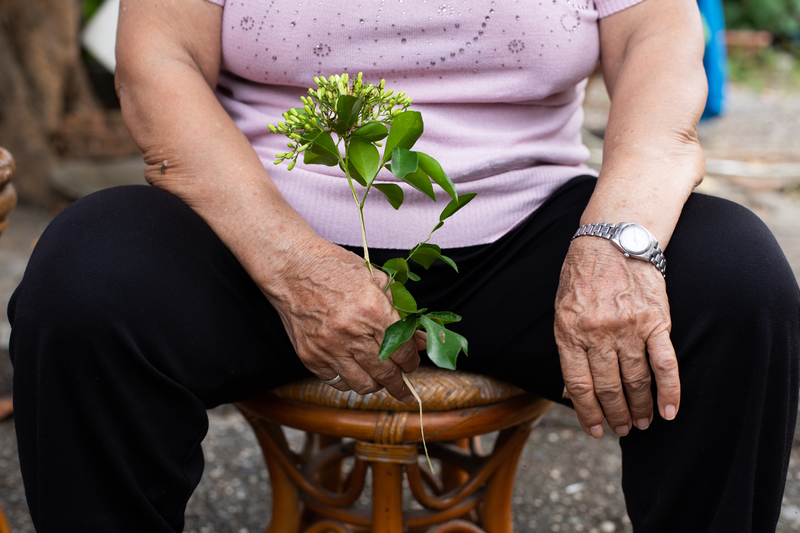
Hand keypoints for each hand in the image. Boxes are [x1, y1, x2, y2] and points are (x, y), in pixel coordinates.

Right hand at [262, 236, 421, 401]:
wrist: (292, 268)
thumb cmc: (336, 269)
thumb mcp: (377, 281)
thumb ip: (403, 312)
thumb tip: (423, 340)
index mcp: (373, 310)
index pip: (403, 352)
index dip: (412, 361)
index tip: (411, 363)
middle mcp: (351, 333)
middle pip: (386, 374)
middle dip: (399, 383)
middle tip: (402, 386)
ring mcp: (328, 348)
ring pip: (363, 385)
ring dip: (375, 384)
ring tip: (378, 377)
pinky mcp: (310, 356)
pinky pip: (336, 382)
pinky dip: (348, 379)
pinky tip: (352, 368)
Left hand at [554, 237, 679, 437]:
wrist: (612, 241)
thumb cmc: (582, 279)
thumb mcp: (563, 313)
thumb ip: (568, 351)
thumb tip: (569, 393)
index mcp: (570, 332)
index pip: (580, 386)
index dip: (588, 413)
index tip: (596, 430)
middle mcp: (598, 333)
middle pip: (609, 387)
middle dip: (616, 415)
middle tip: (623, 429)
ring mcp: (628, 328)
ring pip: (636, 380)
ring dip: (641, 407)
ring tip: (643, 422)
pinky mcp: (655, 321)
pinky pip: (665, 364)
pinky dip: (669, 391)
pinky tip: (669, 411)